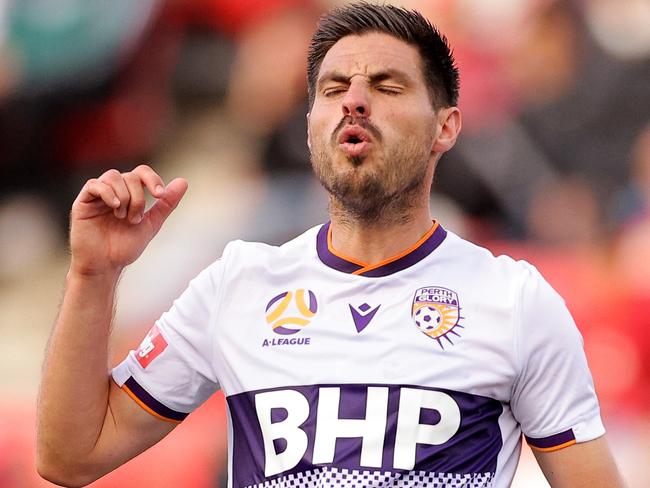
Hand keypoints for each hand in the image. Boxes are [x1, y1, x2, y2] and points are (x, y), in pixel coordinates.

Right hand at [69, 165, 187, 275]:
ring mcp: (97, 196)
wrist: (105, 266)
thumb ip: (166, 204)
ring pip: (113, 176)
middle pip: (130, 176)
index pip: (141, 172)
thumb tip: (183, 182)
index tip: (159, 194)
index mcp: (129, 194)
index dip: (152, 179)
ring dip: (124, 196)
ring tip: (123, 217)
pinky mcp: (82, 202)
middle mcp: (113, 191)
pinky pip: (94, 185)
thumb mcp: (152, 223)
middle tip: (135, 220)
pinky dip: (108, 193)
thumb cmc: (125, 247)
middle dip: (138, 198)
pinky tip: (115, 208)